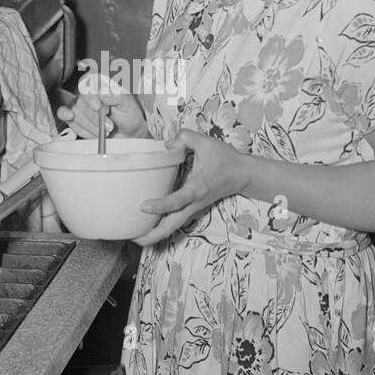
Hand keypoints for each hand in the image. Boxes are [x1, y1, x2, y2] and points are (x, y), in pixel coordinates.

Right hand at [56, 86, 147, 139]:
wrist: (127, 132)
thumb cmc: (127, 114)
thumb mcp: (127, 103)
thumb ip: (117, 95)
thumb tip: (102, 92)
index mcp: (101, 83)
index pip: (89, 81)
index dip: (91, 94)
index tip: (98, 107)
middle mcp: (88, 92)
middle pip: (82, 99)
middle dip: (95, 116)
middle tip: (109, 125)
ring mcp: (79, 104)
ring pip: (75, 109)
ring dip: (90, 124)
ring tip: (104, 131)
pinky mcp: (73, 117)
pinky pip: (63, 114)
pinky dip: (65, 114)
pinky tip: (70, 116)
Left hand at [131, 129, 248, 245]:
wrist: (243, 175)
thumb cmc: (225, 159)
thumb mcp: (207, 142)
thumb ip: (185, 137)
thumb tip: (166, 144)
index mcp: (198, 188)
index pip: (177, 201)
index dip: (160, 205)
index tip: (143, 206)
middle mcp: (195, 203)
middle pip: (172, 226)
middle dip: (152, 235)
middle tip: (132, 236)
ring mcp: (193, 209)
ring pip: (173, 227)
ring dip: (155, 234)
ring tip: (135, 236)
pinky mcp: (192, 209)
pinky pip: (175, 222)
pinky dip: (161, 227)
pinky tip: (147, 226)